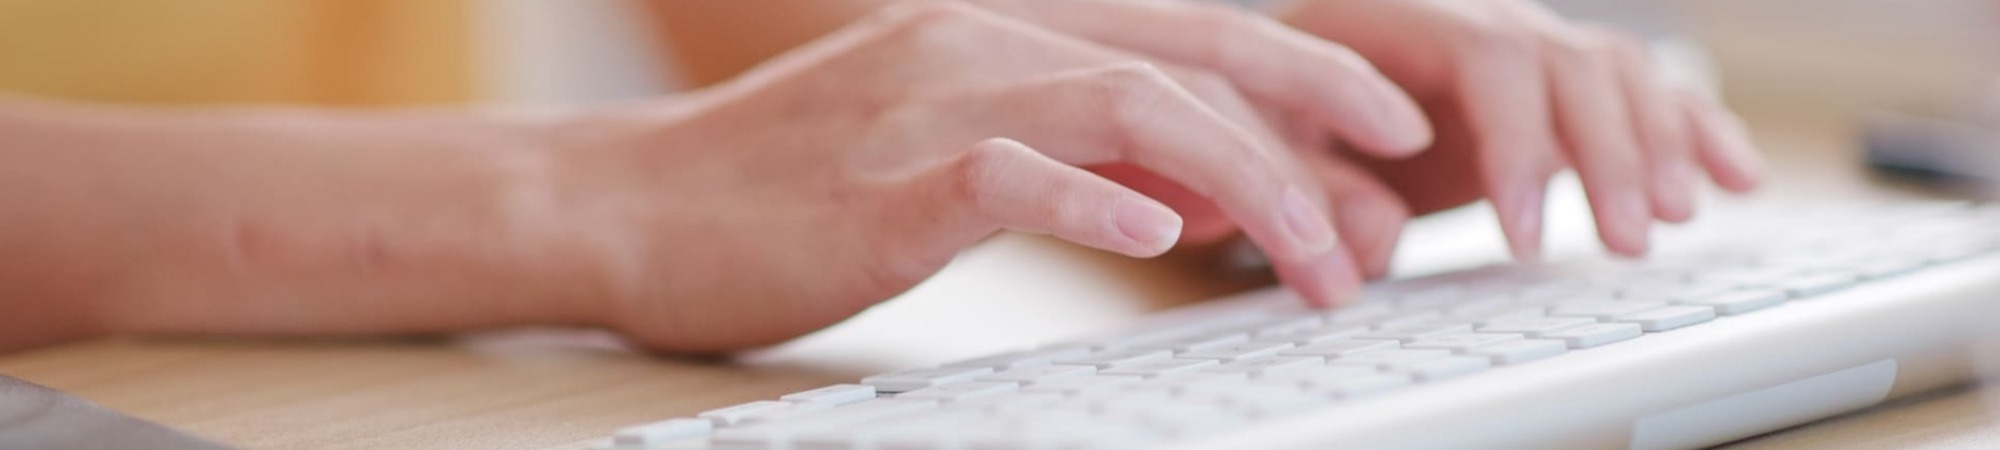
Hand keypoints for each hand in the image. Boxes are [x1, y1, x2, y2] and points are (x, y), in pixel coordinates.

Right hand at [550, 2, 1424, 350]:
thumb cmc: (794, 192)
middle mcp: (983, 45)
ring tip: (1317, 257)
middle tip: (1399, 186)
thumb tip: (1197, 195)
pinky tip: (1155, 237)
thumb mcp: (955, 157)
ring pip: (1127, 108)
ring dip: (1244, 181)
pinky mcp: (884, 182)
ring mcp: (932, 104)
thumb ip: (1077, 159)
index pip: (1188, 34)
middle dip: (1312, 117)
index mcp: (1006, 32)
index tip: (1392, 130)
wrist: (631, 204)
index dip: (1304, 74)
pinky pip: (1011, 175)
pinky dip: (1094, 201)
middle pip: (1187, 56)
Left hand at [1276, 0, 1764, 259]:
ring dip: (1659, 145)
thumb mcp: (1269, 142)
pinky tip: (1737, 176)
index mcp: (1401, 15)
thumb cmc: (1276, 112)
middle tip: (1625, 242)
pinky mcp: (1560, 84)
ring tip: (1677, 220)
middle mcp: (1478, 15)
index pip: (1486, 59)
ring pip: (1617, 73)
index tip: (1522, 237)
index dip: (1515, 146)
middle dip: (1608, 155)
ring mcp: (1527, 43)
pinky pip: (1644, 90)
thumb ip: (1314, 187)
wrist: (1288, 87)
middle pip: (1569, 64)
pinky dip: (1695, 130)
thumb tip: (1375, 243)